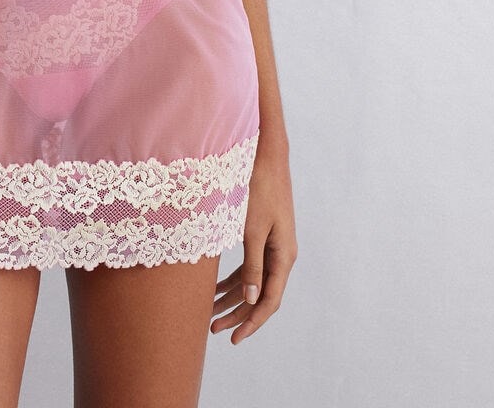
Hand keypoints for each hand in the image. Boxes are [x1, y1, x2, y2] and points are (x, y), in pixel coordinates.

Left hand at [210, 143, 296, 343]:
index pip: (269, 301)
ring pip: (254, 282)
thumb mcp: (252, 229)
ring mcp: (273, 245)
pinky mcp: (263, 234)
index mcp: (284, 256)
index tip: (234, 338)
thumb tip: (252, 299)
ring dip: (233, 298)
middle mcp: (282, 255)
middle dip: (237, 314)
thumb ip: (252, 265)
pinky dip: (234, 278)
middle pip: (261, 296)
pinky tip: (214, 287)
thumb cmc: (259, 189)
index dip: (252, 322)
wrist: (266, 155)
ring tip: (209, 313)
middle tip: (213, 329)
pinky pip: (250, 266)